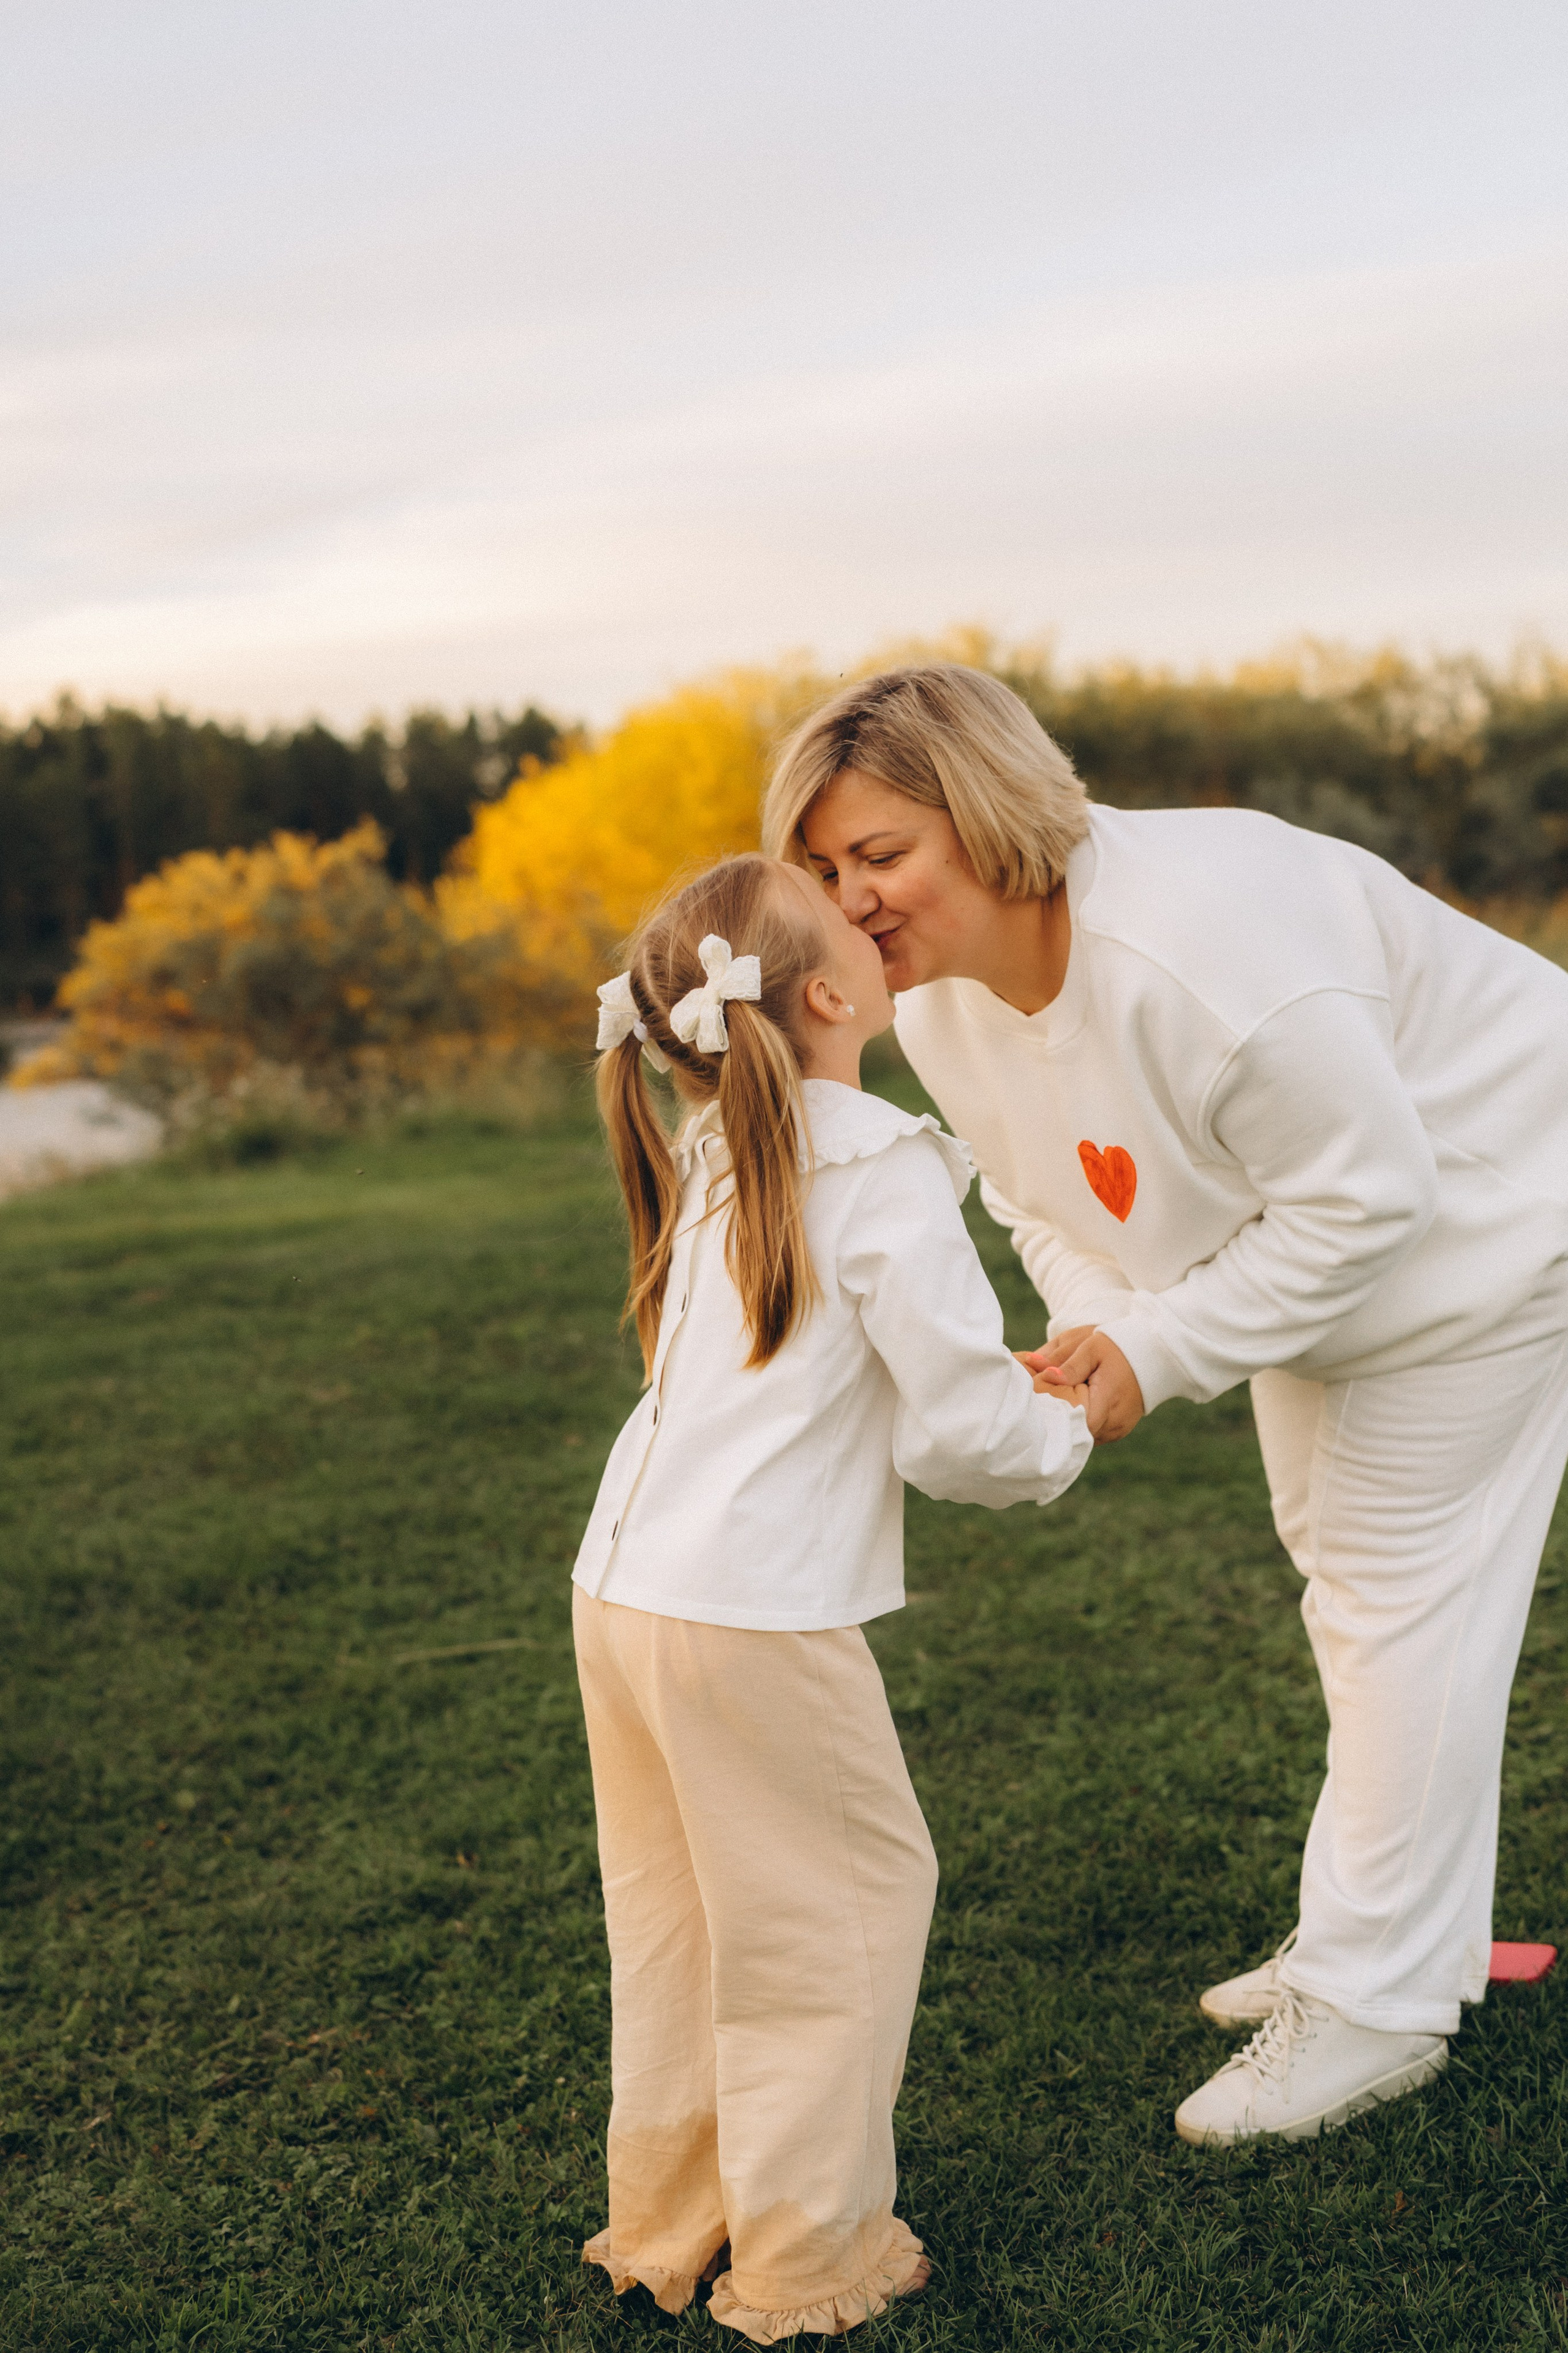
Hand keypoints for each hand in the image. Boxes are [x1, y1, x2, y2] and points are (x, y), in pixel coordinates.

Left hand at [1016, 1328, 1144, 1443]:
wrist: (1152, 1356)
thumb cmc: (1119, 1348)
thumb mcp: (1092, 1347)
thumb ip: (1068, 1363)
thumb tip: (1042, 1372)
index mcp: (1106, 1400)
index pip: (1075, 1424)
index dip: (1055, 1418)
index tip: (1042, 1407)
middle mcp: (1114, 1422)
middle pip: (1076, 1433)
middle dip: (1060, 1421)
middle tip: (1045, 1405)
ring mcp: (1117, 1430)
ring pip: (1084, 1436)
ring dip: (1072, 1423)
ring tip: (1061, 1406)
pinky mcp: (1119, 1431)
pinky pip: (1094, 1434)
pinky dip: (1083, 1424)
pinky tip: (1077, 1409)